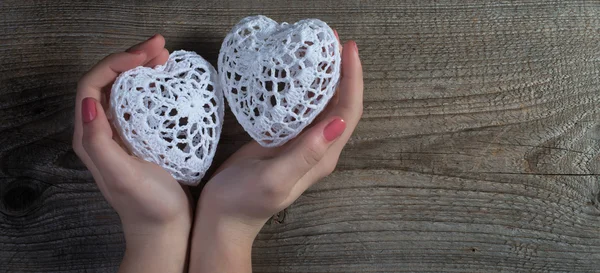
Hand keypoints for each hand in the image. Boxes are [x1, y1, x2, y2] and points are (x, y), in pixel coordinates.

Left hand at [72, 34, 191, 272]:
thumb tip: (88, 103)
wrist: (165, 230)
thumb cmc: (148, 206)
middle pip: (107, 81)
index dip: (115, 63)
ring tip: (164, 57)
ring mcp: (118, 133)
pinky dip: (150, 84)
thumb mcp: (122, 176)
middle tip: (160, 46)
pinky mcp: (136, 137)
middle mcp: (99, 130)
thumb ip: (99, 142)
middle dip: (130, 58)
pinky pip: (137, 101)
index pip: (92, 85)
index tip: (145, 56)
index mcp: (90, 136)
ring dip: (140, 68)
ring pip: (122, 88)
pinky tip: (165, 81)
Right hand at [190, 38, 362, 272]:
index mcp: (322, 156)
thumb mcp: (276, 179)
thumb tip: (338, 121)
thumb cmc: (244, 203)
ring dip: (325, 74)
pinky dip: (304, 85)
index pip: (347, 111)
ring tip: (319, 46)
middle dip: (342, 69)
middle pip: (340, 103)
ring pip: (322, 103)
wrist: (223, 219)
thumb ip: (307, 153)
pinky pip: (302, 107)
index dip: (352, 79)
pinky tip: (297, 70)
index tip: (347, 48)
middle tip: (332, 38)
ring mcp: (302, 143)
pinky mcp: (284, 139)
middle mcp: (318, 148)